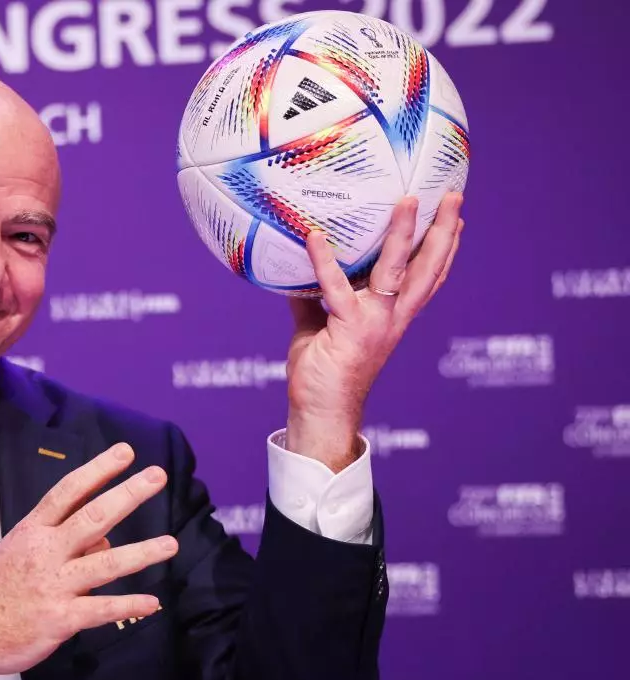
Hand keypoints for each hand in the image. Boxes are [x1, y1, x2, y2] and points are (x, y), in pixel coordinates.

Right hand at [0, 443, 176, 679]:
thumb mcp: (21, 550)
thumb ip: (63, 540)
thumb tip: (106, 540)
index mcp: (34, 530)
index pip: (68, 491)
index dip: (98, 470)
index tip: (125, 452)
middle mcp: (45, 552)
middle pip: (92, 517)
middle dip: (127, 494)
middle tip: (157, 475)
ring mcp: (53, 585)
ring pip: (105, 564)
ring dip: (141, 553)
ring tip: (171, 544)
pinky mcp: (60, 618)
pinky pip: (101, 609)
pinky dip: (128, 606)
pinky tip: (152, 603)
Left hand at [284, 192, 464, 470]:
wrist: (320, 412)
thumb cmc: (322, 371)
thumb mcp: (320, 324)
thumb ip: (316, 296)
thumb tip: (294, 266)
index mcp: (393, 316)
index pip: (429, 276)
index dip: (446, 247)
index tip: (457, 216)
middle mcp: (393, 317)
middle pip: (428, 267)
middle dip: (444, 230)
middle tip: (454, 195)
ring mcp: (375, 322)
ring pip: (396, 271)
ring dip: (403, 234)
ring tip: (409, 200)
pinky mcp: (350, 330)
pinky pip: (337, 289)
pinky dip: (325, 261)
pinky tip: (315, 237)